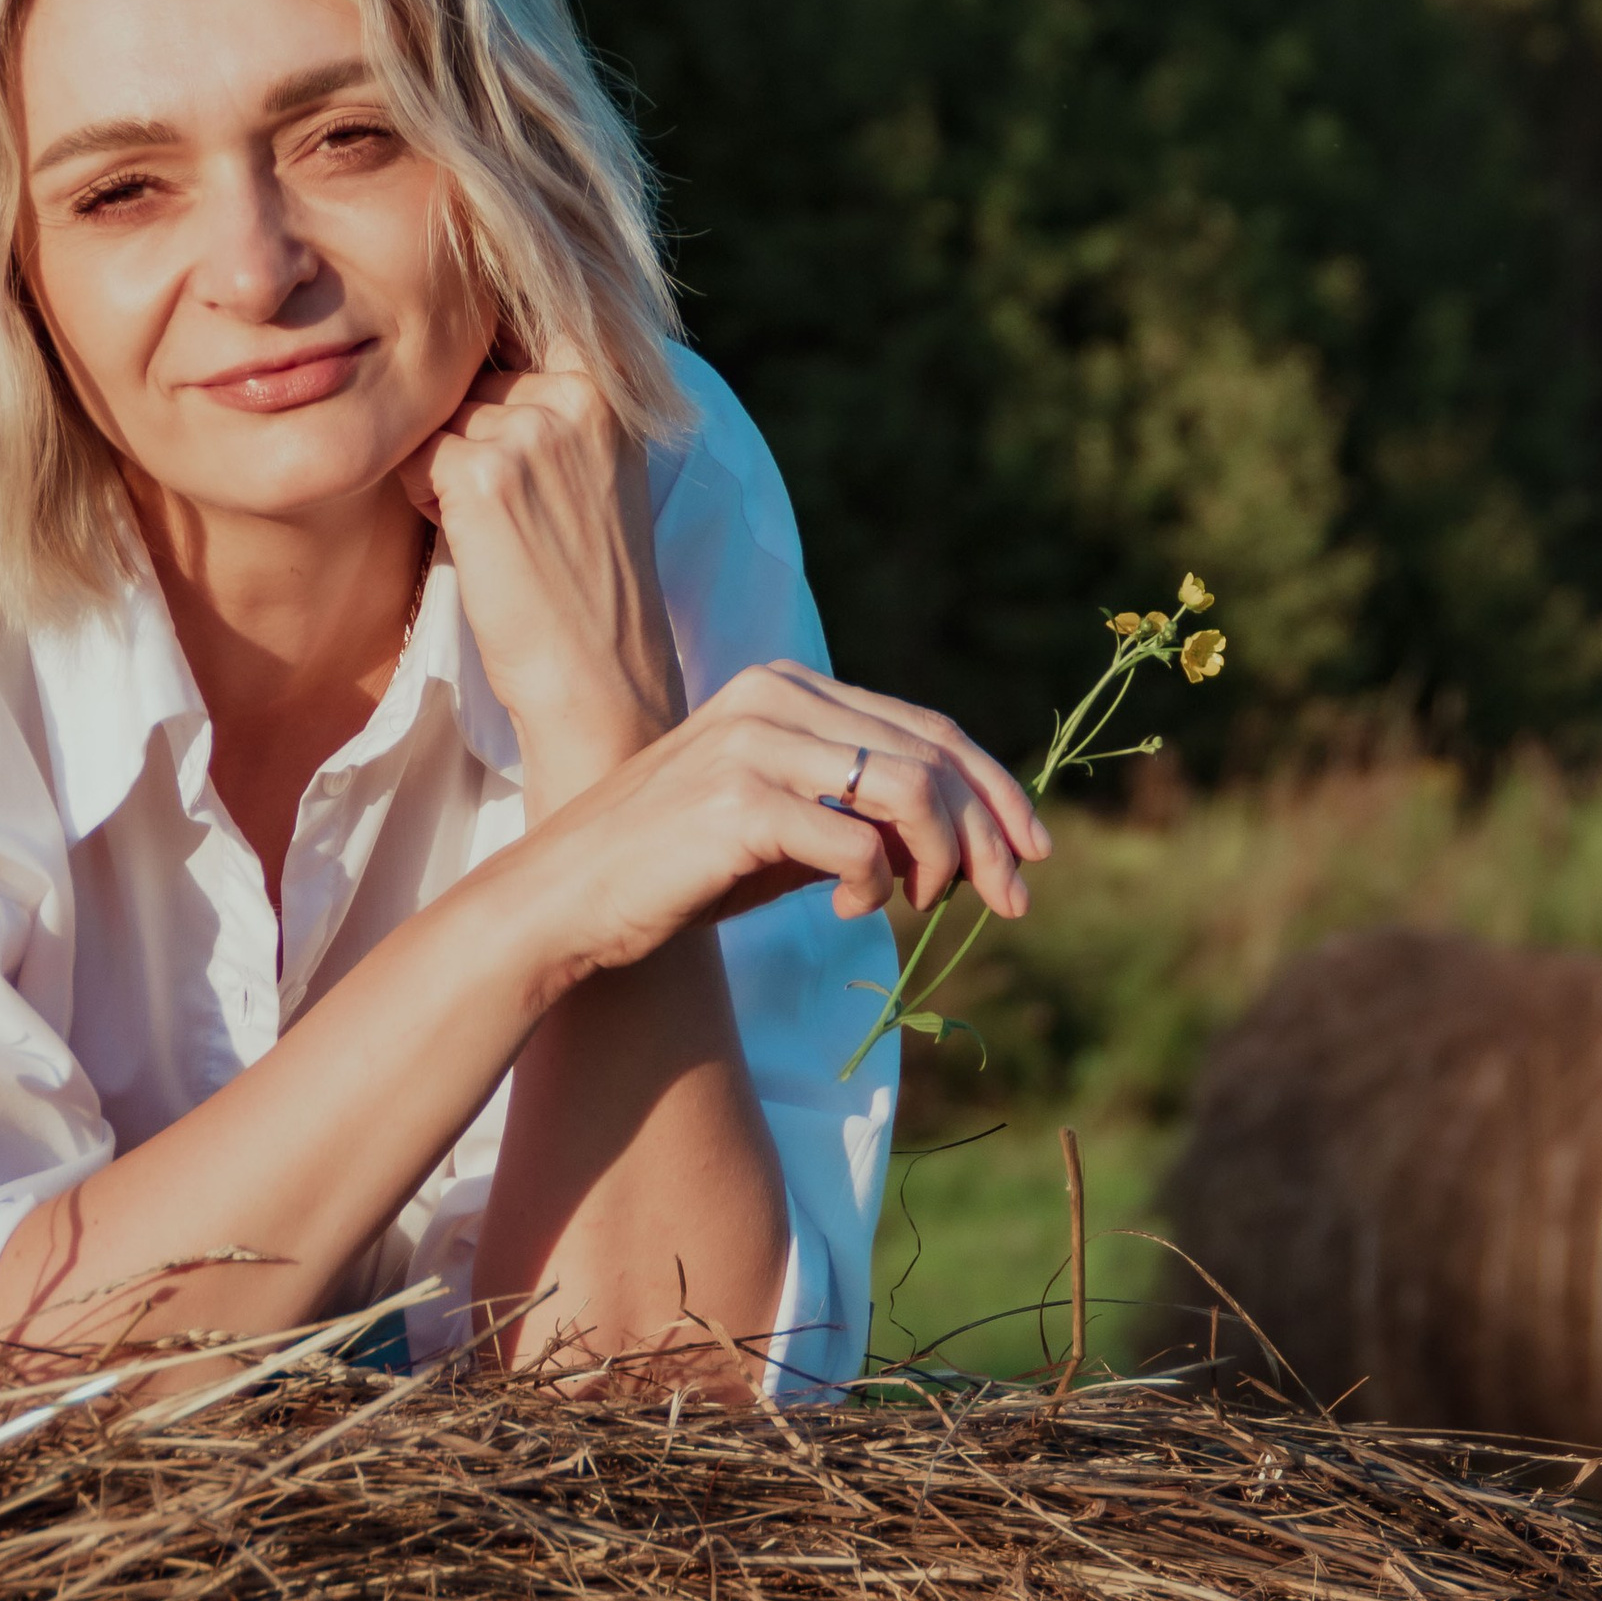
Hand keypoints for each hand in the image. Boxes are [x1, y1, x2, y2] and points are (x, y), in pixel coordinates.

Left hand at [399, 342, 682, 804]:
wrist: (597, 671)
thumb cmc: (588, 576)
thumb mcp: (599, 465)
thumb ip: (558, 399)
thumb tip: (478, 335)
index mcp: (613, 388)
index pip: (538, 311)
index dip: (498, 334)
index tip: (492, 358)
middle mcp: (576, 396)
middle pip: (476, 373)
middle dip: (471, 423)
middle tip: (511, 500)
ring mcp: (529, 430)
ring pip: (442, 414)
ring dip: (446, 462)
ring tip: (497, 524)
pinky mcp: (482, 473)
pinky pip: (417, 455)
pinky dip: (427, 495)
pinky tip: (471, 538)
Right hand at [522, 658, 1050, 991]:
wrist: (567, 899)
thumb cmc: (675, 868)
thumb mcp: (782, 826)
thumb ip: (862, 815)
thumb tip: (959, 842)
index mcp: (788, 686)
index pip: (927, 727)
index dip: (996, 788)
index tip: (1035, 851)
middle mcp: (775, 696)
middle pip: (934, 755)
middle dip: (993, 834)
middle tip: (1014, 901)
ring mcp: (756, 743)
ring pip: (912, 790)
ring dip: (946, 861)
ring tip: (928, 909)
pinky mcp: (739, 803)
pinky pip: (858, 843)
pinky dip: (878, 887)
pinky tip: (854, 914)